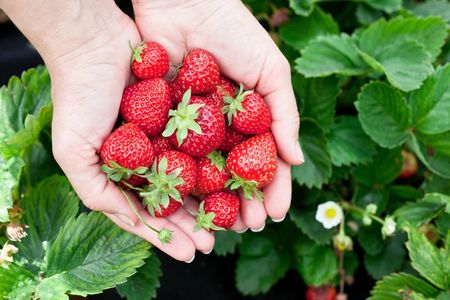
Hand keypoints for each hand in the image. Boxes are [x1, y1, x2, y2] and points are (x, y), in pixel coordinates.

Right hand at [43, 2, 211, 261]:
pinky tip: (233, 178)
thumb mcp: (73, 152)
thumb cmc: (78, 96)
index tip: (191, 253)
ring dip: (211, 198)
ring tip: (232, 219)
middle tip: (215, 242)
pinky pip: (203, 141)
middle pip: (175, 197)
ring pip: (193, 173)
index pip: (148, 211)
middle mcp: (146, 157)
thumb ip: (97, 192)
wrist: (94, 43)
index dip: (168, 235)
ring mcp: (165, 136)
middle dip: (195, 222)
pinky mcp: (181, 114)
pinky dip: (216, 160)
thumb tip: (132, 222)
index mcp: (122, 172)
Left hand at [132, 0, 303, 230]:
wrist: (183, 1)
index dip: (271, 189)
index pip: (262, 161)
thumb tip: (296, 161)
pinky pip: (169, 156)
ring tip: (217, 226)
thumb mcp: (271, 70)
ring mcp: (190, 127)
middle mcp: (220, 128)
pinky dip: (176, 179)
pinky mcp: (160, 121)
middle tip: (247, 227)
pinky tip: (183, 202)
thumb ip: (284, 114)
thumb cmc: (233, 30)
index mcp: (248, 119)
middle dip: (241, 203)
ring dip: (211, 201)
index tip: (274, 213)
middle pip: (231, 175)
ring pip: (201, 173)